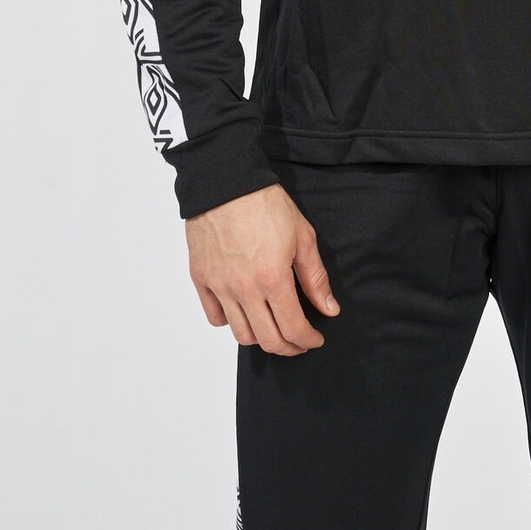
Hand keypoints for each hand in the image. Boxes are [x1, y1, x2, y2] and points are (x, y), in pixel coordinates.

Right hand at [185, 183, 339, 355]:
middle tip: (298, 341)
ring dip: (260, 338)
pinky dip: (230, 321)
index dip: (307, 340)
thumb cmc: (265, 203)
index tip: (315, 339)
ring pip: (240, 334)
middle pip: (267, 340)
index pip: (292, 328)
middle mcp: (244, 289)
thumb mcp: (302, 236)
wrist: (226, 182)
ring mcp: (220, 286)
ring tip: (273, 326)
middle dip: (288, 347)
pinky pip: (215, 316)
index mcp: (272, 278)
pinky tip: (243, 310)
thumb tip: (329, 309)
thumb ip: (315, 277)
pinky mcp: (201, 279)